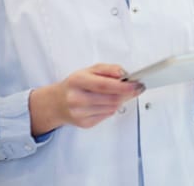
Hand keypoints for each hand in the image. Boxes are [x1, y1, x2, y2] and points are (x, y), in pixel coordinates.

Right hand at [29, 63, 143, 134]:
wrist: (57, 103)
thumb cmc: (75, 84)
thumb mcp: (88, 70)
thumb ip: (107, 69)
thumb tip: (123, 73)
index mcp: (78, 80)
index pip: (105, 85)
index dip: (123, 86)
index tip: (136, 84)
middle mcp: (77, 98)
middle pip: (111, 99)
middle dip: (127, 94)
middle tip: (135, 88)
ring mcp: (80, 113)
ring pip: (111, 108)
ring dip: (120, 100)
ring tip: (117, 93)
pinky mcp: (84, 124)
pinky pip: (106, 116)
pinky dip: (111, 108)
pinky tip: (105, 102)